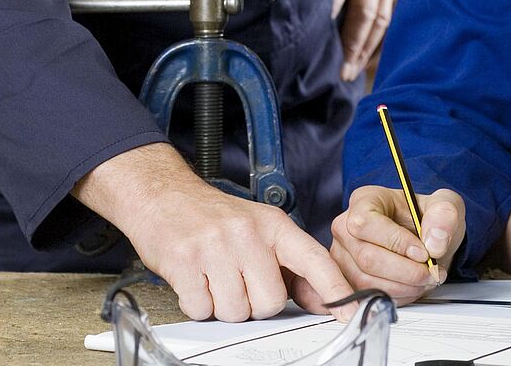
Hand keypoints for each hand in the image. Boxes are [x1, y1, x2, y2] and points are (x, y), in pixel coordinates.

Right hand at [74, 143, 354, 321]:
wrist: (162, 195)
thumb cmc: (212, 218)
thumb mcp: (258, 230)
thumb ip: (291, 265)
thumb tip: (323, 299)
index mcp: (272, 224)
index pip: (314, 260)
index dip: (335, 290)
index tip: (348, 313)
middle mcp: (247, 233)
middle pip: (270, 301)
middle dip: (254, 303)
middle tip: (239, 282)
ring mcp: (214, 247)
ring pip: (236, 310)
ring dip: (224, 305)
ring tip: (214, 278)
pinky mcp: (183, 262)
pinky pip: (201, 309)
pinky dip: (197, 304)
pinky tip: (195, 280)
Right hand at [330, 185, 464, 304]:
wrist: (424, 239)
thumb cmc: (427, 218)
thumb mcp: (446, 206)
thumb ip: (444, 215)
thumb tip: (434, 242)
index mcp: (365, 200)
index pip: (366, 223)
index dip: (396, 242)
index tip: (423, 252)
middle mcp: (346, 228)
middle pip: (367, 258)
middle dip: (406, 271)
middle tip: (431, 272)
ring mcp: (343, 256)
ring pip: (366, 281)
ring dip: (403, 286)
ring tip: (426, 278)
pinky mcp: (348, 281)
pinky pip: (368, 296)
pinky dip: (396, 296)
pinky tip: (413, 286)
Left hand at [331, 0, 429, 80]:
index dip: (329, 8)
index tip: (314, 34)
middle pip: (364, 12)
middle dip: (351, 45)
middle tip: (339, 72)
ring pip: (380, 20)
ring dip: (366, 49)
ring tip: (352, 73)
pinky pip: (393, 17)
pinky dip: (382, 39)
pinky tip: (371, 58)